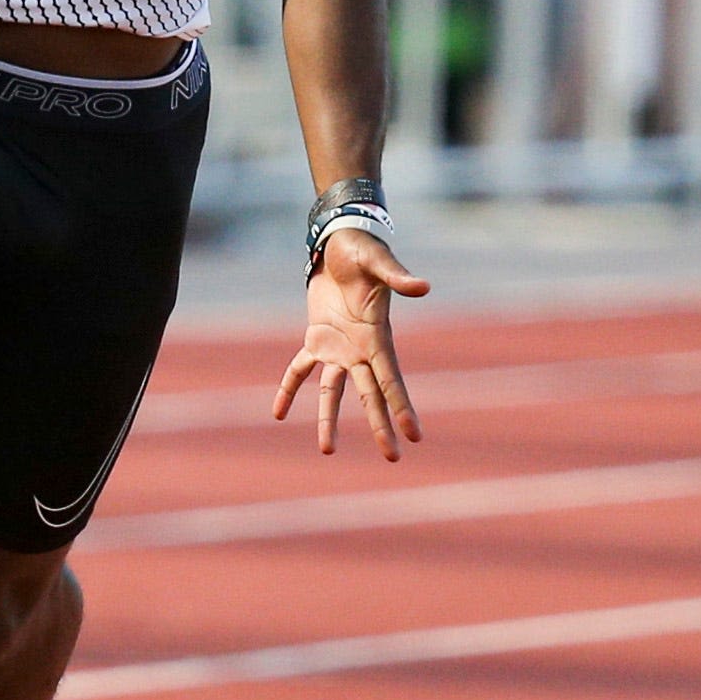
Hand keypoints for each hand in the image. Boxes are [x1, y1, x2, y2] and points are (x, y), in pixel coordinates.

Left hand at [272, 229, 428, 459]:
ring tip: (327, 451)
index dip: (401, 407)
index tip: (413, 434)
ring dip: (329, 420)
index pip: (391, 379)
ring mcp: (338, 349)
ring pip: (333, 393)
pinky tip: (277, 413)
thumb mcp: (378, 261)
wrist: (340, 242)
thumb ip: (398, 276)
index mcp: (377, 337)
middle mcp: (360, 351)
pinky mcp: (316, 340)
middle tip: (393, 457)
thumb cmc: (363, 250)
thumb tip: (423, 287)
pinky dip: (289, 389)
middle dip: (381, 426)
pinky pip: (300, 371)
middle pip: (371, 396)